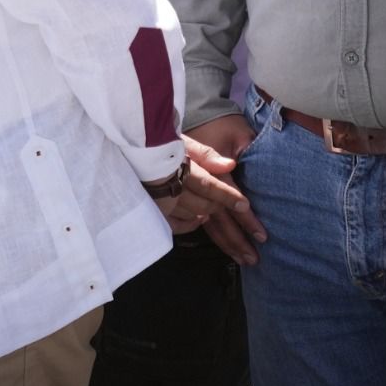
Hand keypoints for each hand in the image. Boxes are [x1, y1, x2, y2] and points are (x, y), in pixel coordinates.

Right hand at [168, 117, 267, 264]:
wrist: (130, 155)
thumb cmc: (156, 146)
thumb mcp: (180, 142)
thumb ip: (205, 153)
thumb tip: (230, 164)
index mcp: (181, 169)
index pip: (209, 185)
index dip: (228, 196)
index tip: (245, 207)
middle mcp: (173, 188)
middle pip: (207, 206)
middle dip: (232, 225)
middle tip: (255, 241)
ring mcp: (164, 202)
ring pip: (196, 215)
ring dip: (216, 225)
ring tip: (239, 244)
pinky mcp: (157, 211)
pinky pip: (178, 225)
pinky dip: (192, 224)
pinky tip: (201, 221)